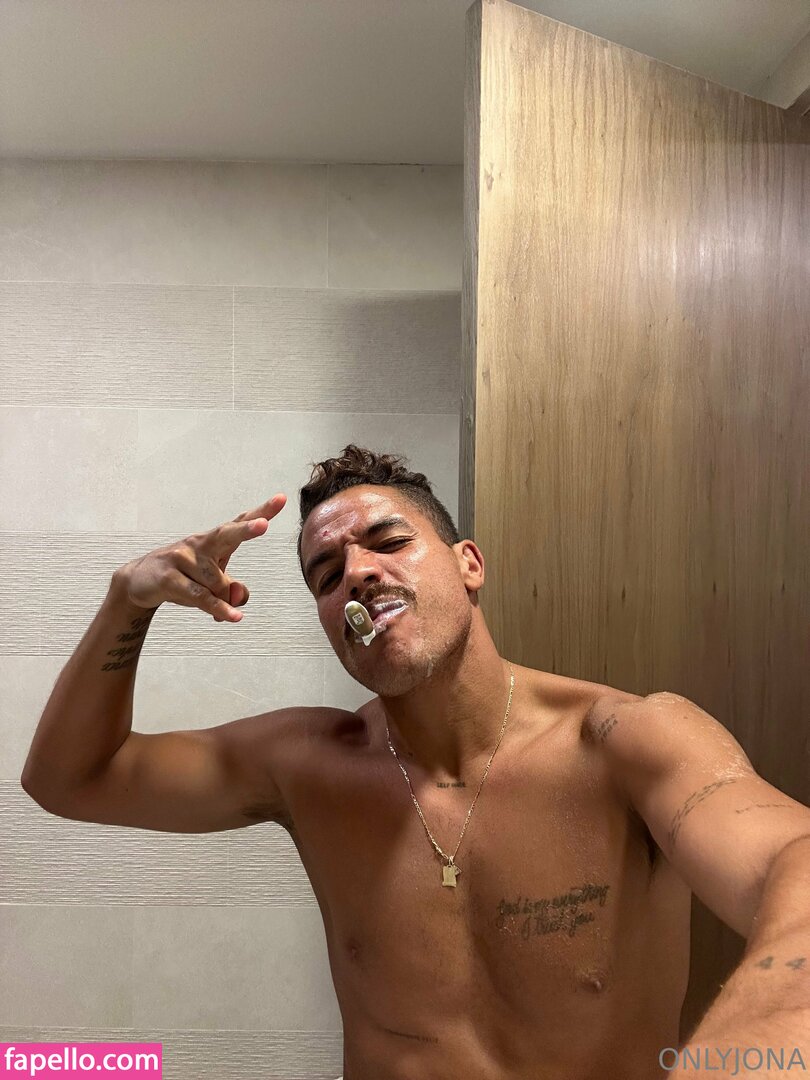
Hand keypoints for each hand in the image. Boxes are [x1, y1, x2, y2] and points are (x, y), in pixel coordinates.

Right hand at [114, 493, 286, 622]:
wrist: (138, 582)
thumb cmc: (184, 578)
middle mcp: (200, 544)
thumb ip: (234, 591)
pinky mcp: (169, 578)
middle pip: (226, 535)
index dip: (261, 512)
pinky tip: (234, 617)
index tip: (281, 499)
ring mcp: (182, 558)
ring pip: (217, 583)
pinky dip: (219, 608)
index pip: (240, 523)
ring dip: (221, 600)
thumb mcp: (213, 585)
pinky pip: (201, 596)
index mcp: (214, 541)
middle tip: (263, 525)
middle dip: (246, 530)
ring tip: (220, 609)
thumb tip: (238, 599)